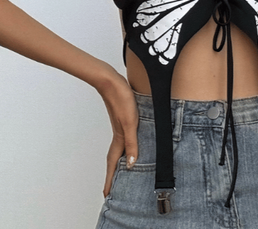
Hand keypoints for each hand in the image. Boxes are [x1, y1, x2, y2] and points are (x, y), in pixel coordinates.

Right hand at [95, 69, 139, 197]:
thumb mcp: (129, 123)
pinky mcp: (123, 117)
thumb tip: (131, 164)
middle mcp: (118, 133)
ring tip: (123, 169)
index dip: (111, 179)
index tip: (107, 194)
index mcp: (119, 137)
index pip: (114, 163)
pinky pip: (124, 137)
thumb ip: (131, 142)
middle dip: (114, 173)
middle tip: (113, 187)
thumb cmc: (120, 100)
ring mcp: (120, 125)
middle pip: (115, 158)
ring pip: (120, 147)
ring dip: (120, 159)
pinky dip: (127, 144)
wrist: (111, 82)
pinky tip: (132, 142)